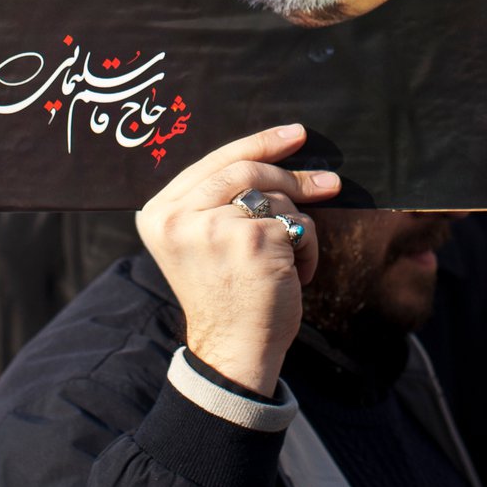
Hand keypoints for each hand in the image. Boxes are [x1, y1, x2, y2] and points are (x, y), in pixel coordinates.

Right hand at [135, 123, 342, 398]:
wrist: (234, 350)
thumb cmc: (226, 296)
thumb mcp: (200, 242)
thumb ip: (214, 200)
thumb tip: (268, 155)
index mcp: (158, 213)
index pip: (212, 161)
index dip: (257, 144)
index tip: (292, 135)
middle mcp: (178, 217)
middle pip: (244, 170)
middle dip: (291, 176)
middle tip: (328, 182)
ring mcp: (214, 227)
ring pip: (275, 198)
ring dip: (296, 227)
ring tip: (287, 262)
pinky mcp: (252, 240)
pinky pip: (297, 224)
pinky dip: (308, 248)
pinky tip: (295, 276)